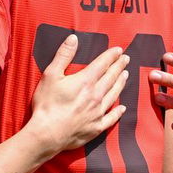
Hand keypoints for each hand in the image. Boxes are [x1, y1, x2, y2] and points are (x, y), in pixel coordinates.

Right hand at [25, 34, 128, 151]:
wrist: (47, 134)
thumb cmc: (47, 105)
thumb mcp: (50, 75)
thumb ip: (63, 56)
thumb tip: (73, 39)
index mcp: (86, 81)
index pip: (103, 64)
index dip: (111, 55)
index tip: (118, 50)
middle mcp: (96, 95)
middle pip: (112, 77)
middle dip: (119, 66)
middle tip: (126, 59)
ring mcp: (98, 112)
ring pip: (114, 94)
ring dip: (121, 83)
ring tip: (126, 76)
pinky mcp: (96, 127)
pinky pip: (111, 117)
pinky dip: (118, 112)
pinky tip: (122, 108)